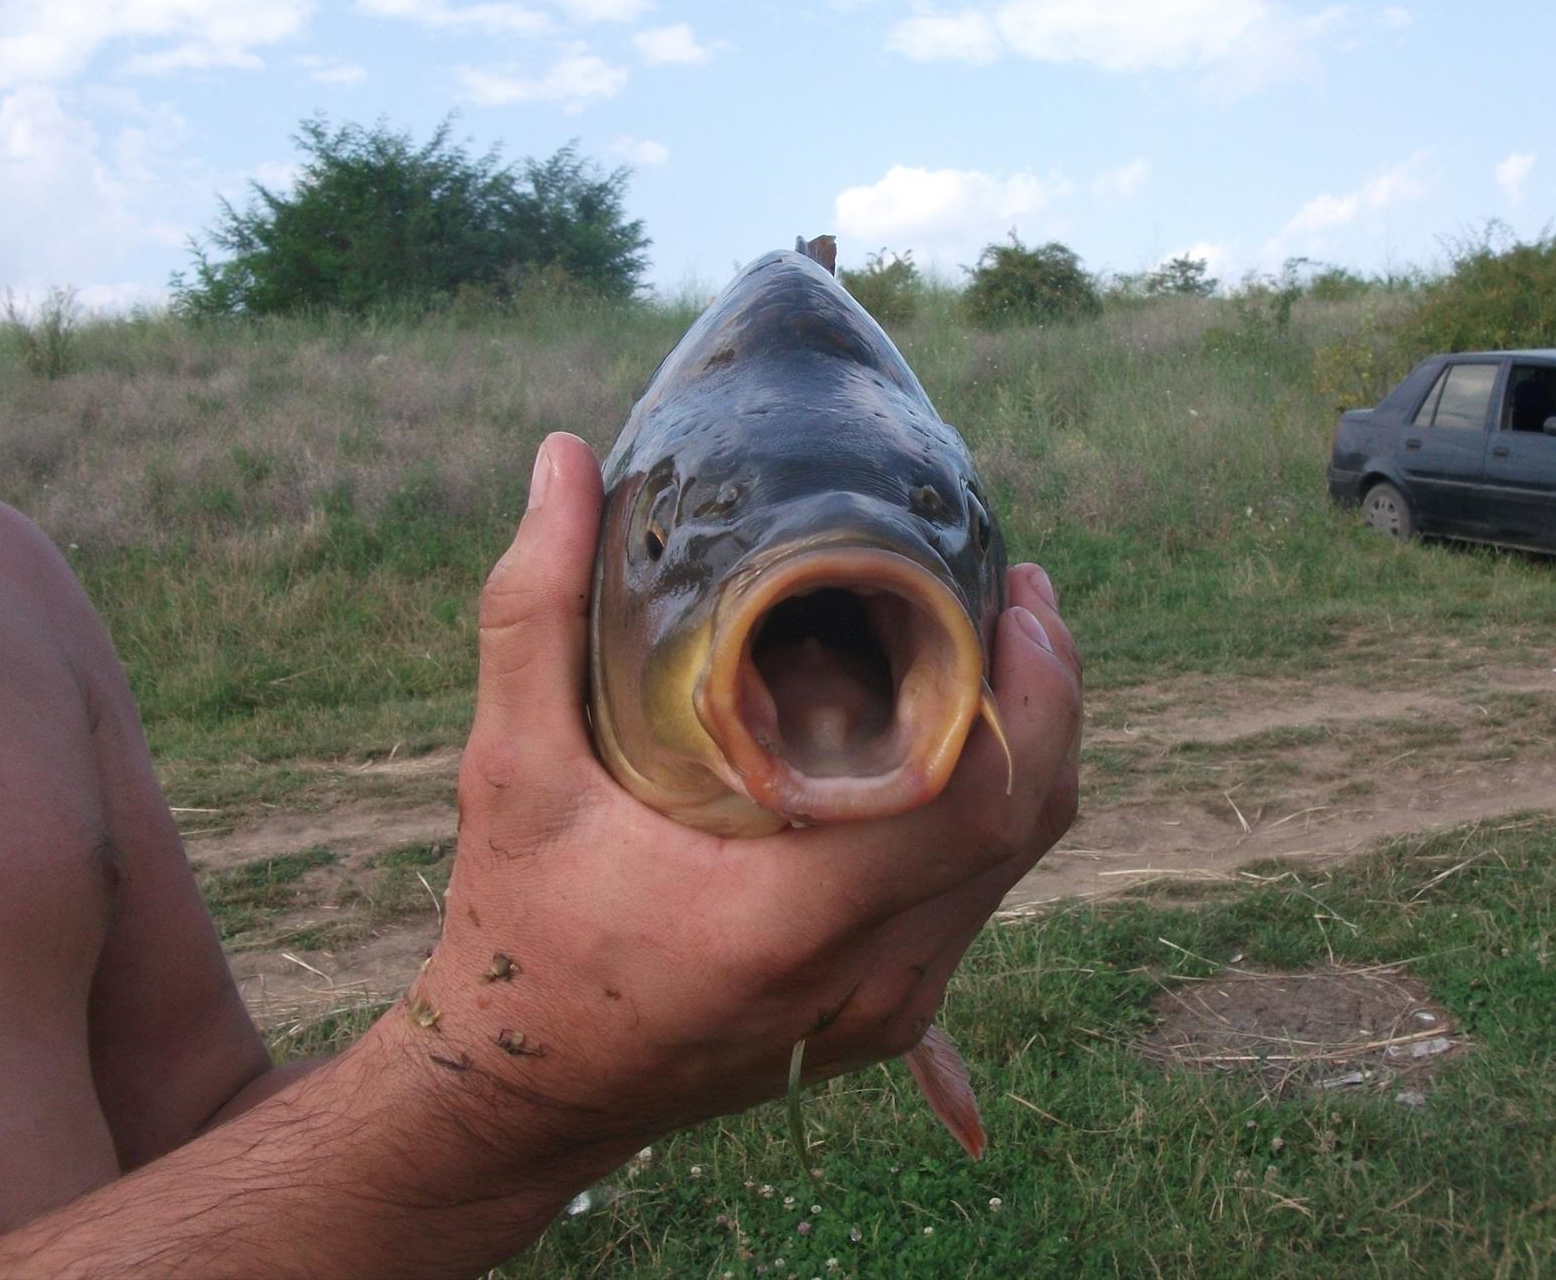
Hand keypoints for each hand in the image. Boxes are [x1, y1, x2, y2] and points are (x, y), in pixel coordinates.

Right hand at [391, 433, 1079, 1175]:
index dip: (1026, 690)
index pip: (975, 804)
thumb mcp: (509, 771)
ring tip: (995, 645)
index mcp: (790, 920)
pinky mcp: (889, 1015)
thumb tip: (559, 458)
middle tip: (1018, 595)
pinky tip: (953, 738)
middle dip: (1046, 697)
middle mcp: (866, 977)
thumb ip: (532, 615)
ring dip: (1026, 750)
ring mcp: (888, 1007)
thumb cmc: (518, 934)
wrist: (526, 1098)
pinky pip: (980, 897)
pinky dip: (989, 810)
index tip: (1011, 592)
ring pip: (1017, 864)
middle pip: (1026, 824)